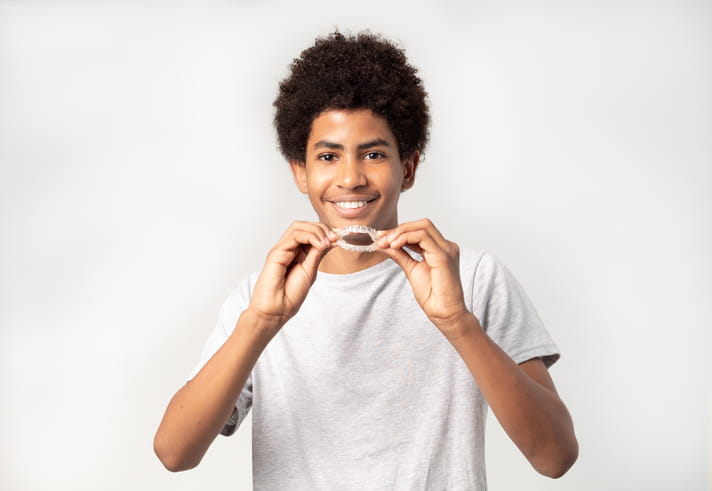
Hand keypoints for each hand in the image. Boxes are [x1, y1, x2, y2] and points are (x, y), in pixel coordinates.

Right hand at [248, 221, 335, 331]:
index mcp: (296, 253)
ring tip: (326, 242)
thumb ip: (317, 254)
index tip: (338, 238)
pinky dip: (309, 237)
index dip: (324, 232)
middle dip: (321, 228)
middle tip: (334, 238)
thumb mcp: (310, 271)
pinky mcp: (276, 253)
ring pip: (298, 227)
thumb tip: (330, 240)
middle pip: (303, 226)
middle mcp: (288, 249)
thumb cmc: (290, 295)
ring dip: (316, 231)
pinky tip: (320, 245)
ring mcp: (281, 250)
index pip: (309, 232)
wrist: (277, 310)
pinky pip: (293, 236)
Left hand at [377, 219, 470, 337]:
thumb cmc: (433, 296)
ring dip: (400, 232)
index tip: (380, 237)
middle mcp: (446, 246)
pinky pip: (423, 237)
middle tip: (381, 238)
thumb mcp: (411, 269)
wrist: (444, 313)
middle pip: (422, 224)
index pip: (419, 231)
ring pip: (423, 226)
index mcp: (440, 249)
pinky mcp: (443, 256)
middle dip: (399, 229)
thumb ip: (400, 254)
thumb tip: (384, 244)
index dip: (399, 231)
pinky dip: (405, 238)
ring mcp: (446, 249)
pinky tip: (394, 246)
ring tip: (386, 243)